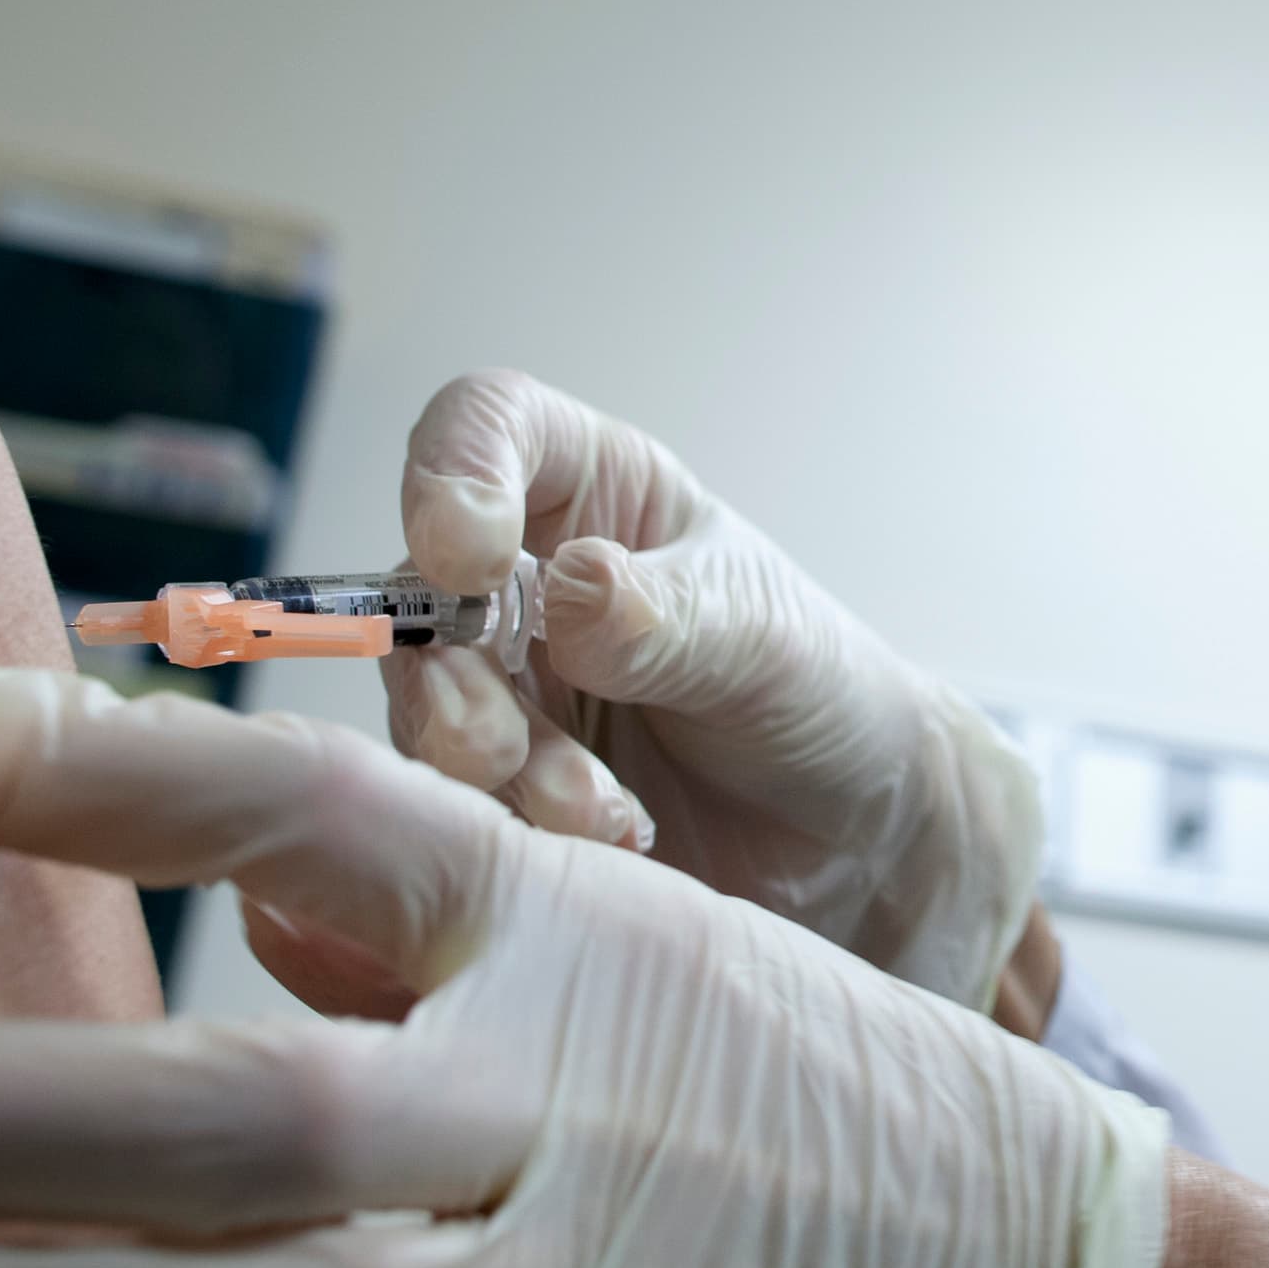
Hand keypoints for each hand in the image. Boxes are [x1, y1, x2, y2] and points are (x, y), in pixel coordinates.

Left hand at [0, 670, 1166, 1267]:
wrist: (995, 1255)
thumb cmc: (754, 1067)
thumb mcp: (610, 929)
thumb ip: (385, 912)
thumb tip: (94, 831)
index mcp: (566, 927)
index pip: (339, 818)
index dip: (137, 777)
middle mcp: (564, 1103)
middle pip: (280, 1109)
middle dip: (29, 1114)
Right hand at [383, 369, 1039, 1010]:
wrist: (851, 831)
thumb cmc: (816, 690)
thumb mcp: (763, 639)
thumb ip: (667, 617)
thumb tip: (573, 590)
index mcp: (594, 494)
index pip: (485, 426)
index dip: (452, 471)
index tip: (470, 558)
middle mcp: (526, 578)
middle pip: (417, 592)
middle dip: (448, 678)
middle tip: (498, 748)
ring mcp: (505, 683)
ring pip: (426, 707)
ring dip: (491, 768)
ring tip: (592, 814)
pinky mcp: (500, 783)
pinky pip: (458, 799)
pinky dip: (520, 826)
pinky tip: (611, 842)